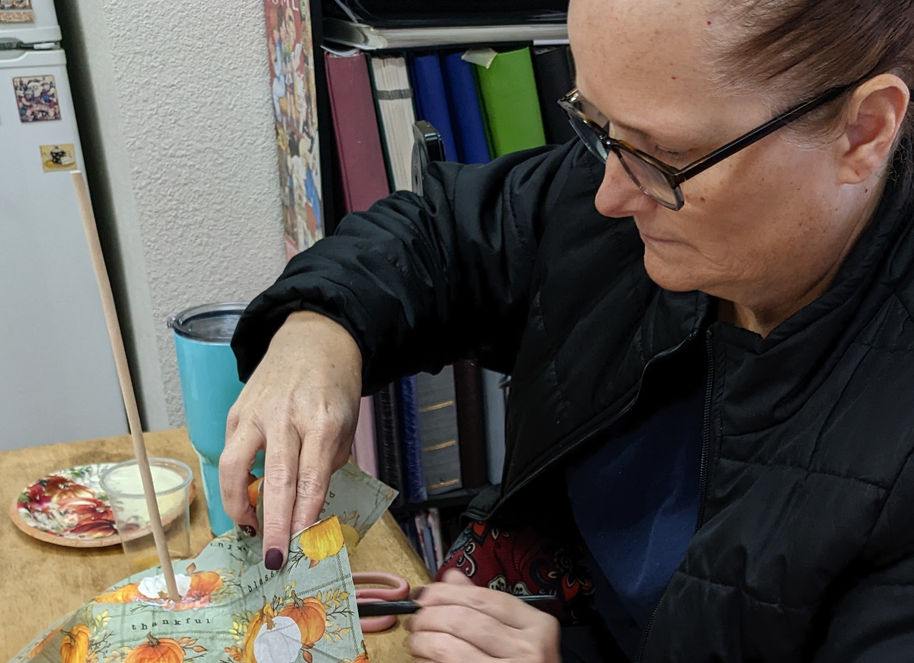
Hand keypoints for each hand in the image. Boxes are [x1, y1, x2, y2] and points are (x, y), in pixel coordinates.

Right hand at [218, 311, 361, 566]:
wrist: (315, 339)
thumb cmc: (335, 387)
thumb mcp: (346, 423)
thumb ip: (327, 461)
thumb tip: (307, 505)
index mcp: (322, 419)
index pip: (312, 477)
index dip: (304, 514)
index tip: (300, 544)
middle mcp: (286, 416)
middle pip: (277, 478)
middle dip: (274, 523)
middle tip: (272, 557)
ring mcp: (256, 412)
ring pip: (237, 466)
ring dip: (240, 505)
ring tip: (250, 529)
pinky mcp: (237, 411)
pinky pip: (232, 453)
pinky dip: (236, 482)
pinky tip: (245, 500)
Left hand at [407, 569, 561, 662]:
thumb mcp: (515, 635)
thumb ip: (486, 606)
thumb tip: (451, 578)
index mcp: (538, 626)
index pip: (482, 598)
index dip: (446, 593)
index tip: (425, 595)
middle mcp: (530, 650)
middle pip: (462, 620)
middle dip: (429, 616)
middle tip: (415, 620)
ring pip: (448, 647)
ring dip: (422, 641)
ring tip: (415, 640)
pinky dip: (426, 661)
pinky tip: (422, 658)